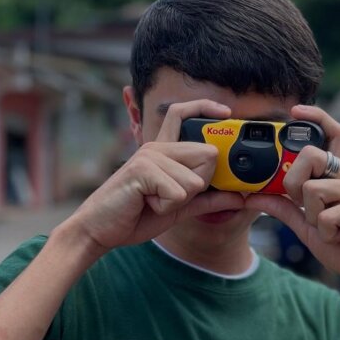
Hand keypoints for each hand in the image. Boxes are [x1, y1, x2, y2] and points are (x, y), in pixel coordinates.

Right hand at [67, 99, 245, 251]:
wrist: (100, 229)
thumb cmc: (135, 216)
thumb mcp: (178, 208)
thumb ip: (207, 200)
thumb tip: (239, 197)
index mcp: (163, 150)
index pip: (185, 114)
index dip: (207, 109)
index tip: (227, 112)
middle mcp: (157, 147)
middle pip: (207, 154)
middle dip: (199, 184)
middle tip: (171, 196)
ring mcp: (149, 156)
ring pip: (194, 180)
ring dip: (178, 201)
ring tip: (153, 202)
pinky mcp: (142, 170)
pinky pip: (178, 192)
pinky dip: (166, 206)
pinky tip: (146, 204)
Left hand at [245, 105, 339, 306]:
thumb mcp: (306, 227)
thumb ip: (283, 208)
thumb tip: (252, 195)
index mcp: (338, 176)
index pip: (332, 134)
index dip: (315, 118)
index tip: (294, 111)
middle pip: (312, 156)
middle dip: (295, 184)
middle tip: (305, 208)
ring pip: (315, 189)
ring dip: (314, 218)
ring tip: (331, 230)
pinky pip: (329, 215)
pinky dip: (328, 233)